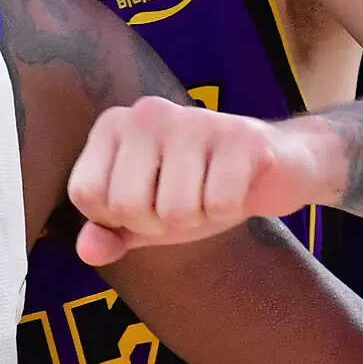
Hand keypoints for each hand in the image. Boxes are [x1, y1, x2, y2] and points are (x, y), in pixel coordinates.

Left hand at [66, 96, 327, 265]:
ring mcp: (194, 119)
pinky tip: (237, 187)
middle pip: (126, 205)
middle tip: (184, 198)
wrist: (276, 167)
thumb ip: (109, 233)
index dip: (116, 218)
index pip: (86, 194)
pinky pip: (219, 205)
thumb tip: (86, 250)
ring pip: (174, 211)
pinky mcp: (241, 136)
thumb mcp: (146, 217)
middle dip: (158, 222)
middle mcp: (147, 112)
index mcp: (114, 125)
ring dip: (198, 217)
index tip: (145, 200)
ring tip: (210, 191)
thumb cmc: (199, 188)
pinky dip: (230, 210)